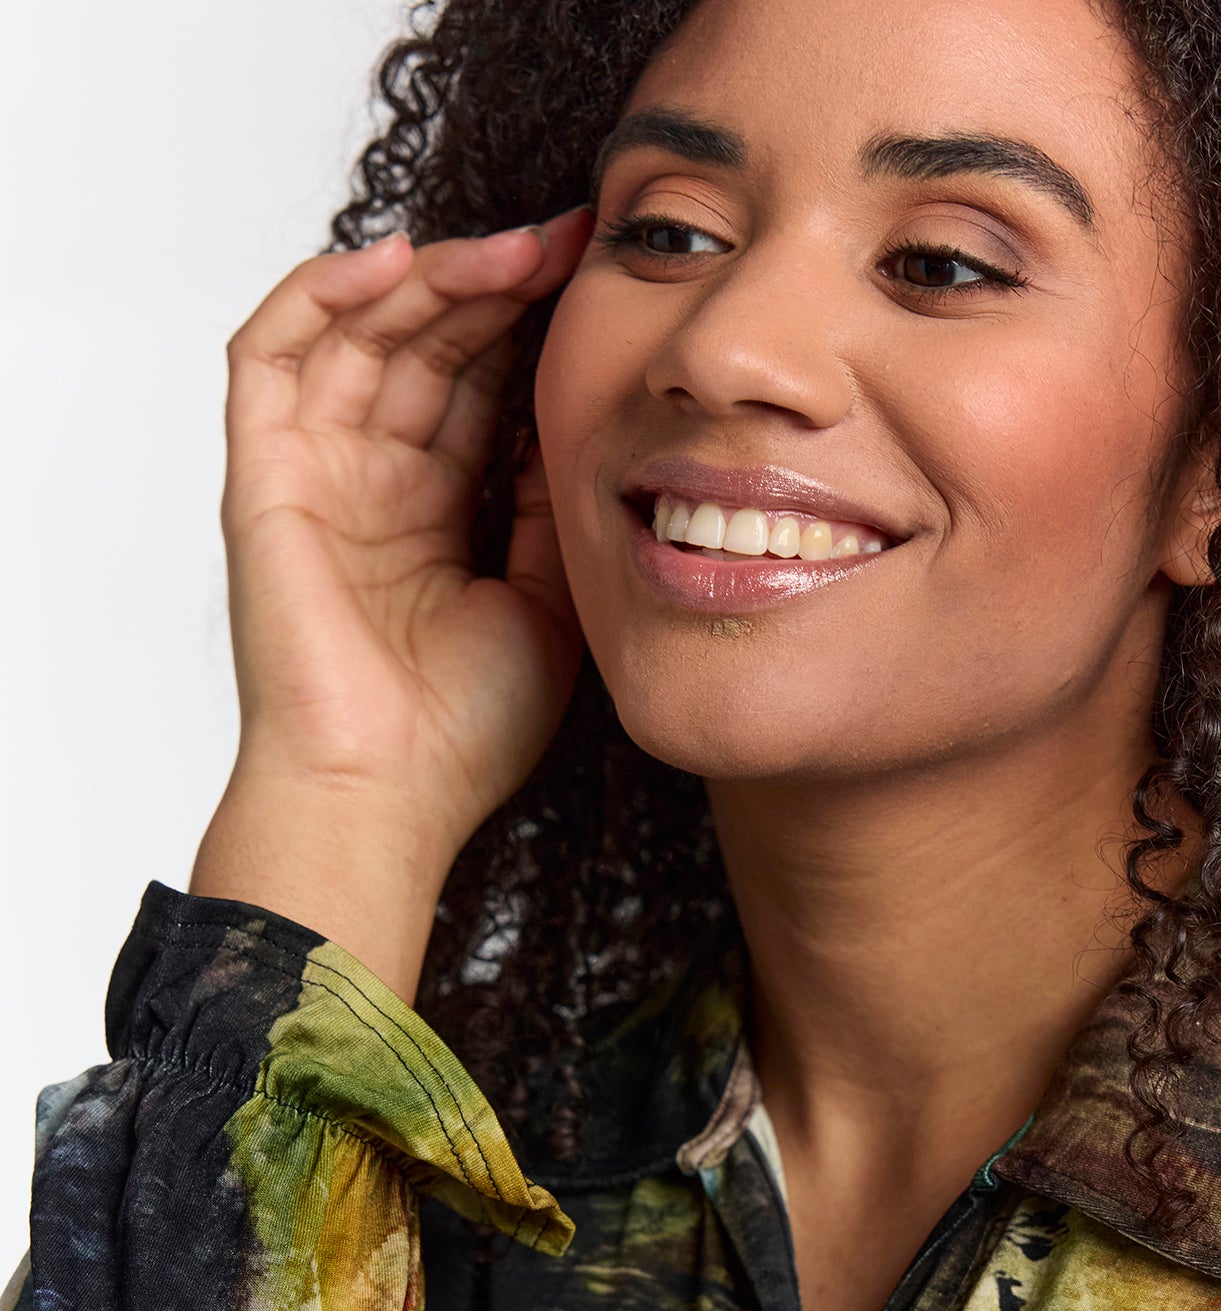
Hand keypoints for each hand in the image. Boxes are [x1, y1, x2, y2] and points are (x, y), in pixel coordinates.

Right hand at [192, 211, 592, 997]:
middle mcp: (373, 486)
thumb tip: (582, 416)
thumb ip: (552, 505)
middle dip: (492, 288)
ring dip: (430, 280)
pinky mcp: (263, 477)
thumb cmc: (465, 731)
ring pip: (358, 333)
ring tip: (507, 251)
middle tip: (565, 244)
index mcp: (437, 516)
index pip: (475, 387)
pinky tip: (396, 263)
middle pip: (423, 347)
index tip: (595, 280)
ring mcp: (315, 476)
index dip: (527, 328)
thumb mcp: (550, 598)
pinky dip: (323, 294)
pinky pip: (272, 355)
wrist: (389, 794)